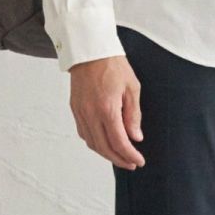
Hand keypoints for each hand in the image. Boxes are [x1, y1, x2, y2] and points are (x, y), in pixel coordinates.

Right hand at [69, 54, 145, 168]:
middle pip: (104, 148)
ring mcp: (80, 112)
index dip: (130, 155)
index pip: (119, 142)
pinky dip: (95, 143)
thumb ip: (133, 115)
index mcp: (107, 108)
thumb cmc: (113, 65)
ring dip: (106, 153)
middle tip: (132, 163)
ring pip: (92, 143)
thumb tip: (136, 137)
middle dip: (119, 159)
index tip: (139, 161)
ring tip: (120, 156)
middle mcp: (91, 113)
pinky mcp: (75, 109)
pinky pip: (84, 133)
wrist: (90, 51)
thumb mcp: (132, 88)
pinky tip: (105, 142)